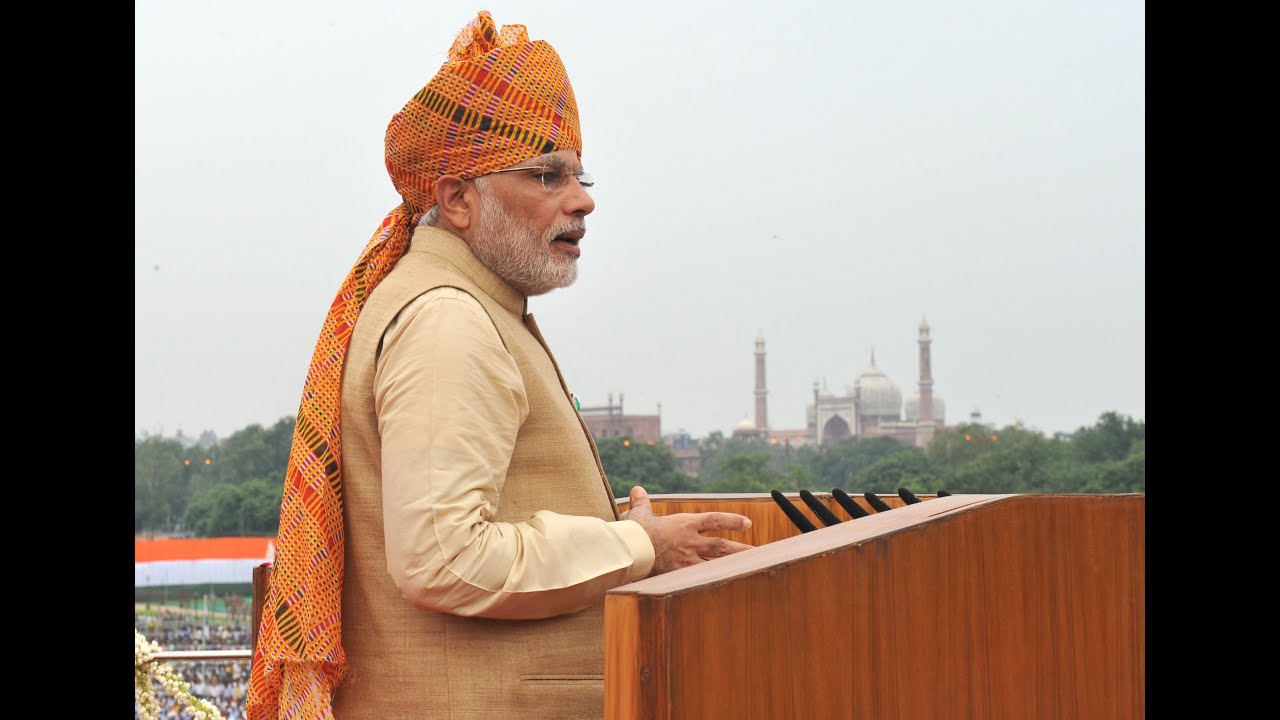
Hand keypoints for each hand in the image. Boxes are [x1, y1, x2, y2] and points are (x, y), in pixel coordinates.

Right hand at [621, 485, 754, 575]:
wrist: (629, 550)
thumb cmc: (634, 532)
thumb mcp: (639, 514)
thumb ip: (642, 502)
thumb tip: (637, 490)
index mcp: (685, 524)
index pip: (714, 520)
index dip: (732, 521)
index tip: (747, 523)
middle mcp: (691, 541)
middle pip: (722, 546)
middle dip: (741, 549)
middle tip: (758, 552)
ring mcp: (687, 559)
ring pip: (716, 563)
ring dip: (734, 566)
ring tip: (750, 569)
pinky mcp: (680, 574)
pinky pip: (702, 577)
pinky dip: (714, 580)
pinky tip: (727, 584)